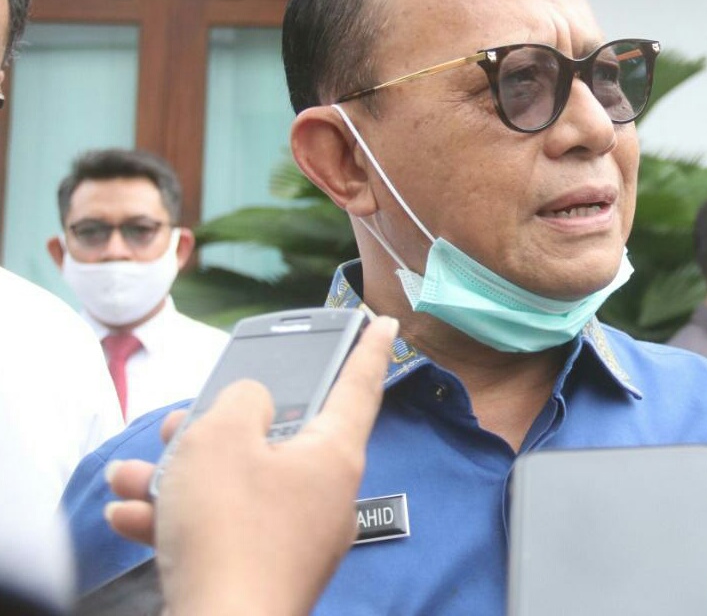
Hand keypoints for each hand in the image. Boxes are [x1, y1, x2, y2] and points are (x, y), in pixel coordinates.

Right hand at [104, 315, 398, 615]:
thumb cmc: (229, 531)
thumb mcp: (221, 438)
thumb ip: (237, 402)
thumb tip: (248, 405)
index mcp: (334, 454)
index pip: (358, 385)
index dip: (366, 348)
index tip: (386, 322)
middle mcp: (324, 495)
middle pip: (278, 439)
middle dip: (219, 427)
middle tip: (185, 420)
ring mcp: (295, 539)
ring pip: (238, 486)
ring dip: (181, 476)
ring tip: (134, 474)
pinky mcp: (262, 573)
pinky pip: (223, 530)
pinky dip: (179, 519)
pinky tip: (131, 515)